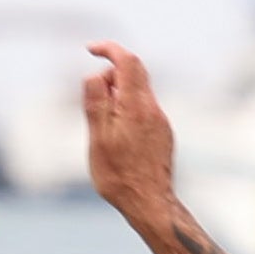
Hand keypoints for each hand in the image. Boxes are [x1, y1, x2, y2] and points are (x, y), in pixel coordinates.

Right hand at [82, 42, 177, 221]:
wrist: (150, 204)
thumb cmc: (119, 176)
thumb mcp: (98, 139)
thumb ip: (96, 103)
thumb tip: (95, 75)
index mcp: (136, 106)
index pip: (127, 61)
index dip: (109, 49)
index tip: (91, 49)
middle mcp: (153, 109)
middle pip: (135, 73)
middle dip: (110, 74)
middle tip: (93, 99)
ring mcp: (161, 121)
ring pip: (139, 92)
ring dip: (118, 95)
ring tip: (103, 127)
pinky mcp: (163, 133)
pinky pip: (144, 109)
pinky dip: (127, 110)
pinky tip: (118, 138)